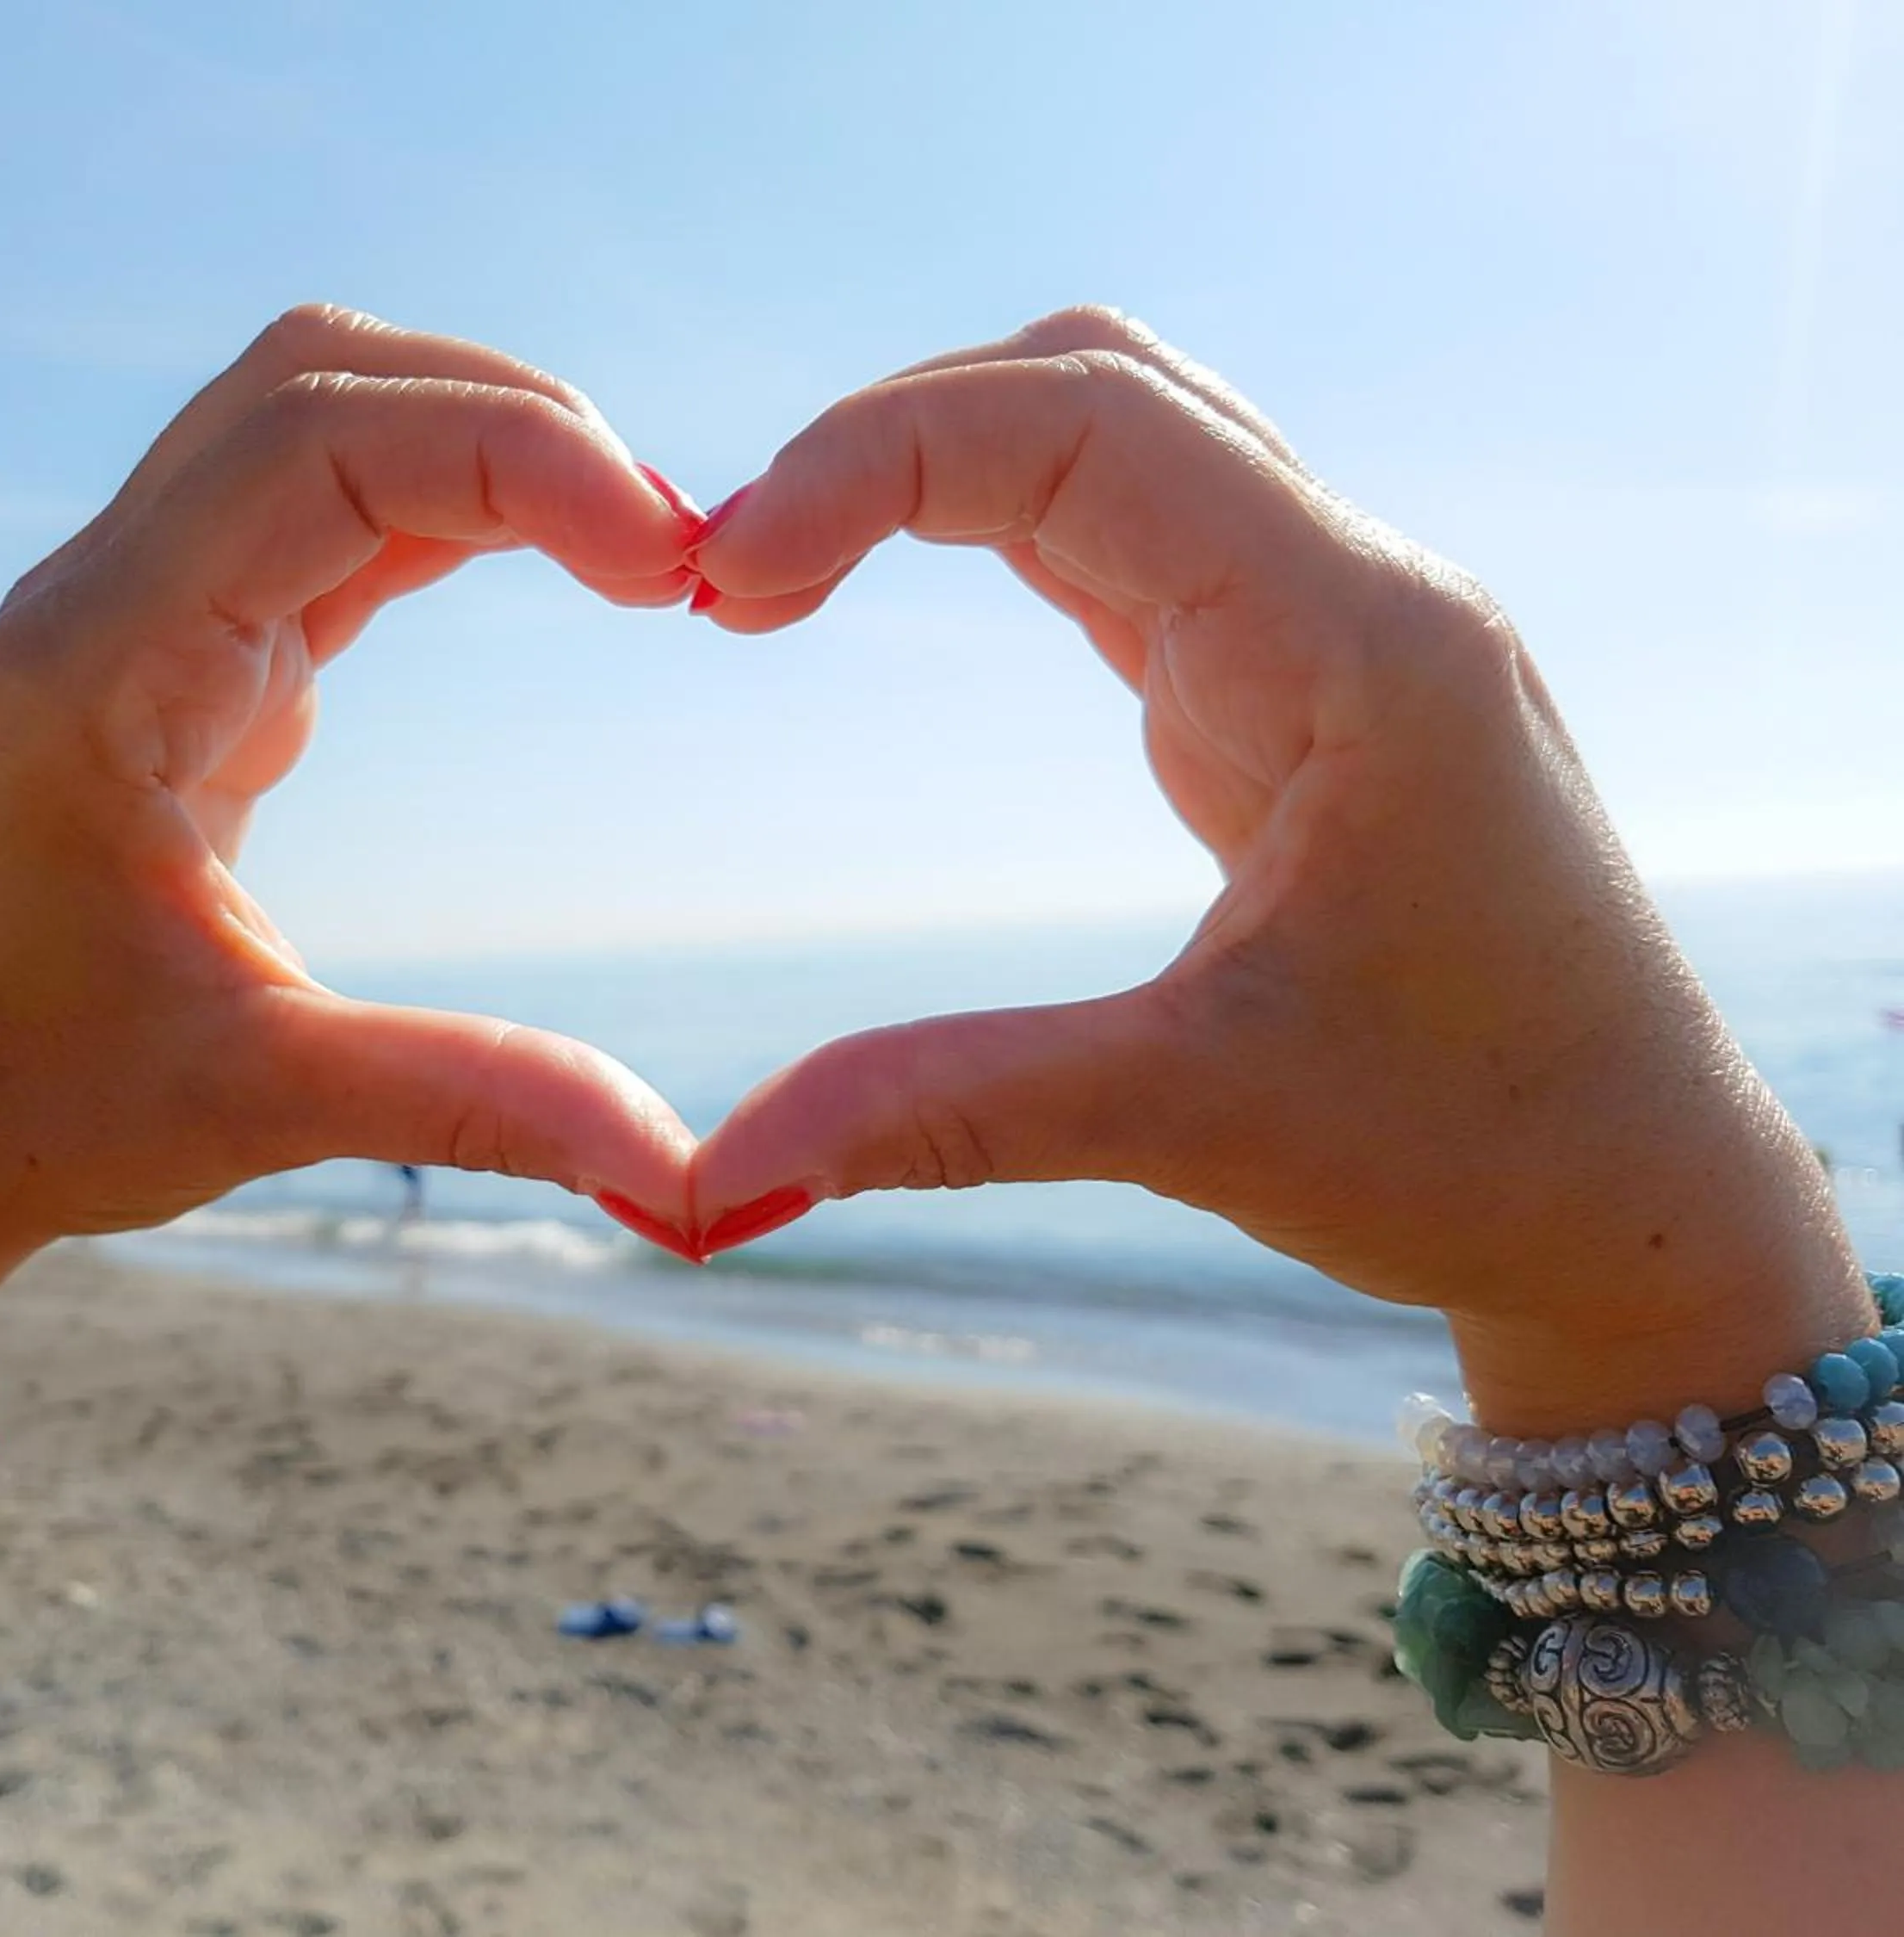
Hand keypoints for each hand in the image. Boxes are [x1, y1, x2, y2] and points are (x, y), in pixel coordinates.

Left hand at [0, 306, 703, 1329]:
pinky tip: (557, 560)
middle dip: (517, 422)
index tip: (662, 563)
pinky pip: (324, 503)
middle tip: (671, 547)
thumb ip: (468, 1101)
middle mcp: (107, 594)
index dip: (515, 460)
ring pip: (319, 409)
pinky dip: (449, 500)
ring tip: (630, 545)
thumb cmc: (39, 1104)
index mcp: (100, 666)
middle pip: (322, 379)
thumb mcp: (259, 1105)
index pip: (319, 445)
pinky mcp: (184, 640)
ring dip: (483, 438)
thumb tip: (678, 1168)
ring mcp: (140, 602)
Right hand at [683, 309, 1863, 1419]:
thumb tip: (715, 1182)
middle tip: (731, 575)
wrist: (1637, 1195)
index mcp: (1360, 643)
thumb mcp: (1194, 1118)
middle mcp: (1357, 591)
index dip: (876, 461)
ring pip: (1116, 434)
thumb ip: (946, 1110)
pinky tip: (889, 590)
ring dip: (942, 466)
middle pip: (1094, 382)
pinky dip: (997, 529)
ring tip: (784, 577)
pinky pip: (1134, 535)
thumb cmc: (1475, 1146)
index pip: (1086, 428)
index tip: (724, 582)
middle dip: (890, 440)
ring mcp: (1332, 624)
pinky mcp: (1296, 682)